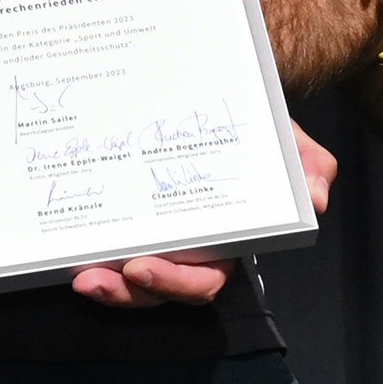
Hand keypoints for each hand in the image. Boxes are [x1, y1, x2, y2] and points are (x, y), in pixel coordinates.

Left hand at [71, 127, 337, 309]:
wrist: (215, 90)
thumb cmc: (252, 125)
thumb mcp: (283, 137)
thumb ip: (309, 163)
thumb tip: (318, 200)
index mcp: (223, 239)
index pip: (202, 278)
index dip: (174, 283)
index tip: (142, 268)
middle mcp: (184, 248)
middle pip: (156, 289)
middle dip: (127, 293)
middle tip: (96, 279)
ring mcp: (149, 236)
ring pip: (125, 280)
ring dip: (102, 285)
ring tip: (77, 273)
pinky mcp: (120, 220)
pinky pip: (101, 248)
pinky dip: (83, 253)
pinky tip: (64, 248)